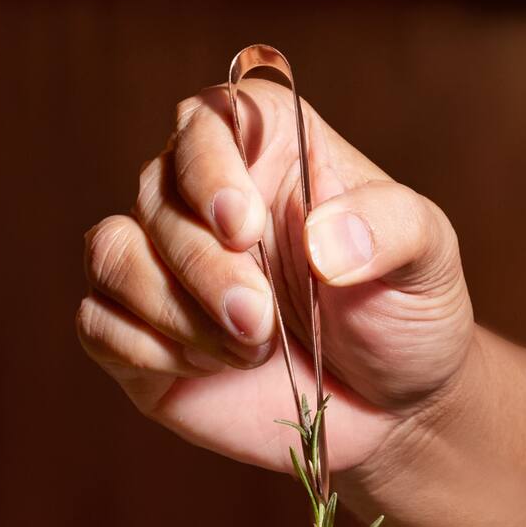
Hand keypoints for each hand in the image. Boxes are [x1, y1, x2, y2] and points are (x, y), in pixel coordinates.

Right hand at [77, 79, 474, 477]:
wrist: (393, 409)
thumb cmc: (407, 313)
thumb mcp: (428, 258)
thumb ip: (391, 227)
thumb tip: (323, 237)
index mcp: (272, 153)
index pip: (209, 117)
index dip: (208, 164)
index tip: (242, 225)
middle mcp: (205, 198)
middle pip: (154, 192)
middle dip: (204, 267)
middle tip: (262, 320)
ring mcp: (166, 264)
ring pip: (112, 253)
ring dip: (172, 310)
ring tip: (251, 348)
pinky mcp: (140, 332)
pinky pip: (97, 321)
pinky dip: (148, 349)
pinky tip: (211, 369)